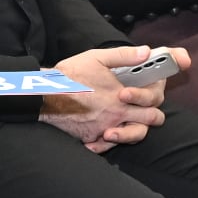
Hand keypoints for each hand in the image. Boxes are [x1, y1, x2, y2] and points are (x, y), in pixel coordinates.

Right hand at [44, 45, 182, 150]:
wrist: (44, 95)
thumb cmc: (69, 76)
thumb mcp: (97, 58)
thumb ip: (125, 55)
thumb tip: (147, 52)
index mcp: (122, 97)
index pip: (153, 102)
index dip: (153, 97)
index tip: (145, 92)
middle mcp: (116, 116)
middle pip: (148, 123)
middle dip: (150, 117)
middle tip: (142, 111)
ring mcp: (103, 129)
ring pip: (131, 137)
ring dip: (131, 131)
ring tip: (124, 121)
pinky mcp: (89, 137)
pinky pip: (106, 145)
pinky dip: (107, 141)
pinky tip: (103, 133)